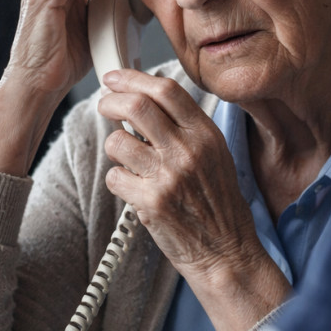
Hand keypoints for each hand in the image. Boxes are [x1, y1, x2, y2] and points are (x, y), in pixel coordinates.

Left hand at [98, 69, 290, 330]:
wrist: (226, 252)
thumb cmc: (218, 205)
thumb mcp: (215, 156)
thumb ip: (186, 129)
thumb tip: (146, 101)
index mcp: (206, 134)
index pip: (166, 90)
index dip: (133, 79)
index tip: (115, 78)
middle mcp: (189, 151)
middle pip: (137, 106)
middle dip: (110, 101)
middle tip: (104, 105)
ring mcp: (170, 177)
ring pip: (118, 142)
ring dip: (113, 147)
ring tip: (125, 158)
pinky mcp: (152, 203)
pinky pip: (115, 178)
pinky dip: (117, 180)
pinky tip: (132, 188)